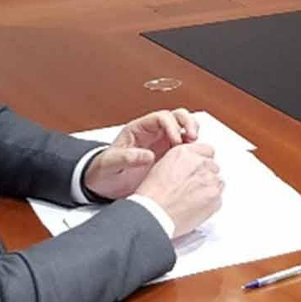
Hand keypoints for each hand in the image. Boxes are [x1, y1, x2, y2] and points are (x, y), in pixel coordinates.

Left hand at [82, 109, 199, 201]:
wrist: (103, 185)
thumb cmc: (104, 171)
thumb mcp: (110, 164)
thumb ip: (126, 157)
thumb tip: (147, 155)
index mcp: (138, 129)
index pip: (160, 117)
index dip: (171, 125)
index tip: (176, 141)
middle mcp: (152, 133)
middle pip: (176, 116)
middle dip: (187, 123)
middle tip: (192, 138)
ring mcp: (161, 143)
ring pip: (183, 128)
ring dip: (193, 132)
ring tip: (197, 146)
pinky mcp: (168, 155)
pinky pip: (185, 146)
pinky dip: (193, 148)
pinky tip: (194, 158)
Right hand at [133, 141, 222, 237]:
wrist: (154, 215)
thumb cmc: (152, 196)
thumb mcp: (161, 167)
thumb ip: (182, 163)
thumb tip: (190, 167)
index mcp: (185, 153)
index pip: (207, 150)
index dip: (202, 161)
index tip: (199, 169)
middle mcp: (199, 163)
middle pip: (213, 167)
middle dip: (206, 176)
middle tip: (193, 188)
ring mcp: (210, 179)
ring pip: (218, 182)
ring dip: (209, 189)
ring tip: (192, 200)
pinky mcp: (215, 196)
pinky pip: (219, 198)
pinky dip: (211, 203)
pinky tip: (196, 207)